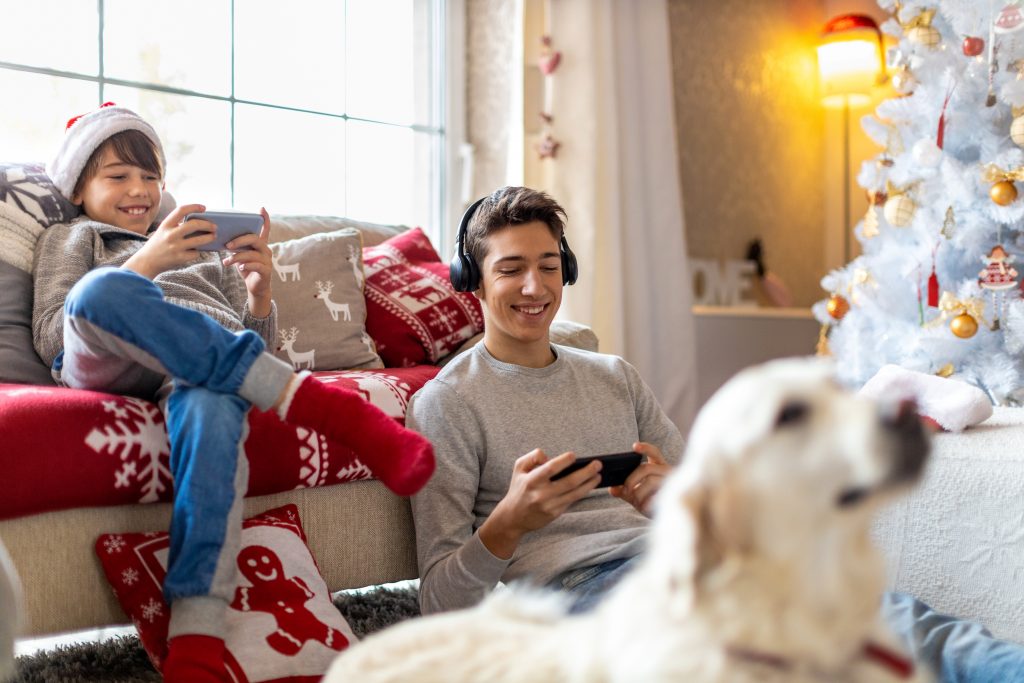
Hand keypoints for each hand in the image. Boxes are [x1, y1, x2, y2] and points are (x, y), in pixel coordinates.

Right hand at [122, 203, 213, 278]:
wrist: (147, 262)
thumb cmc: (158, 244)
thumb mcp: (163, 231)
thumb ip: (176, 225)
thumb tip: (200, 223)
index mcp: (166, 225)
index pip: (181, 210)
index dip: (194, 207)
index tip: (204, 208)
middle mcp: (170, 235)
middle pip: (194, 225)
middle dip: (208, 225)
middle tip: (214, 227)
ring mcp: (175, 247)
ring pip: (200, 240)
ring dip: (210, 238)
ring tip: (213, 236)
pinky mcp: (180, 258)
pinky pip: (196, 253)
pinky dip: (198, 252)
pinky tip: (197, 251)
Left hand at [222, 208, 273, 316]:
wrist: (256, 287)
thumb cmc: (247, 268)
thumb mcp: (241, 255)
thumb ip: (236, 247)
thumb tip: (221, 238)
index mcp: (260, 245)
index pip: (265, 229)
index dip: (265, 219)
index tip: (262, 209)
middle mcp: (266, 250)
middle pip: (254, 239)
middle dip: (239, 241)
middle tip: (227, 245)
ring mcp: (268, 261)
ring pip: (252, 253)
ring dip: (237, 256)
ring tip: (226, 261)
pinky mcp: (266, 271)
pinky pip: (255, 265)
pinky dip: (245, 265)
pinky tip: (239, 267)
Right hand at [478, 449, 600, 558]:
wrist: (513, 517)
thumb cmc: (519, 488)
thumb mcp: (519, 468)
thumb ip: (532, 457)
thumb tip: (548, 457)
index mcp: (531, 481)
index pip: (550, 469)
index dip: (563, 461)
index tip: (574, 455)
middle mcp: (541, 494)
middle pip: (569, 482)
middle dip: (586, 472)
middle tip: (598, 464)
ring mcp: (549, 505)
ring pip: (574, 494)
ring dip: (589, 484)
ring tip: (598, 475)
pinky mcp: (555, 513)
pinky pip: (572, 501)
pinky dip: (582, 492)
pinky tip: (589, 485)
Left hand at [609, 442, 671, 516]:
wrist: (668, 518)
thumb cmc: (652, 502)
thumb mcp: (636, 495)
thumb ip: (624, 490)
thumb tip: (612, 489)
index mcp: (659, 467)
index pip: (654, 453)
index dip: (645, 448)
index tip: (634, 446)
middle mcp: (667, 471)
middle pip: (645, 468)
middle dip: (631, 479)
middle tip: (625, 491)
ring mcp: (672, 482)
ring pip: (650, 480)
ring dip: (638, 493)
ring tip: (637, 502)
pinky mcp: (674, 494)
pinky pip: (657, 495)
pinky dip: (646, 502)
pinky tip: (645, 507)